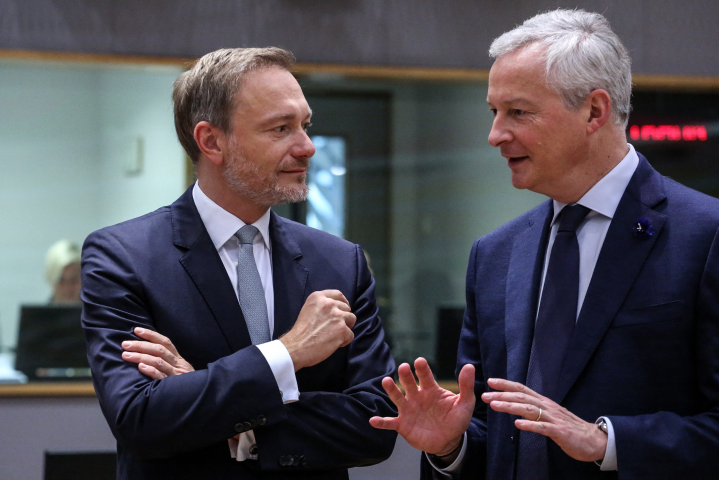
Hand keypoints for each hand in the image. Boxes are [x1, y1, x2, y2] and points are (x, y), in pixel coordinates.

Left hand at [121, 327, 194, 379]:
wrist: (197, 396)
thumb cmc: (183, 384)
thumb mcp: (179, 370)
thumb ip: (167, 361)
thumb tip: (146, 351)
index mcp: (178, 359)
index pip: (165, 342)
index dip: (151, 335)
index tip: (136, 330)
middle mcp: (178, 364)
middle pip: (159, 350)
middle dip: (140, 345)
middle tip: (125, 344)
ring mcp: (176, 375)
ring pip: (158, 361)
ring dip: (140, 356)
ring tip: (126, 355)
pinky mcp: (173, 386)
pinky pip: (161, 377)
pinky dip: (151, 371)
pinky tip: (140, 367)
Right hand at [280, 290, 355, 370]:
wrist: (297, 346)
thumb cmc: (300, 331)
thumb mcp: (308, 309)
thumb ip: (321, 306)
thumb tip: (336, 309)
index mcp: (319, 297)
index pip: (338, 294)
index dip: (342, 303)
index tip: (341, 310)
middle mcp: (329, 303)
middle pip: (347, 308)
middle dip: (343, 317)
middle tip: (334, 327)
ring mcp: (337, 316)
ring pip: (352, 319)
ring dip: (346, 328)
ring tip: (334, 335)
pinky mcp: (342, 329)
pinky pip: (351, 335)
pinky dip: (344, 341)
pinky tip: (334, 343)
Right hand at [369, 358, 474, 459]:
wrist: (448, 441)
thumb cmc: (456, 420)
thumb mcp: (465, 404)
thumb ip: (466, 386)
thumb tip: (470, 366)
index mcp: (430, 390)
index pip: (425, 376)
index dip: (422, 369)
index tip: (419, 361)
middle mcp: (416, 396)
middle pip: (409, 383)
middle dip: (406, 375)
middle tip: (404, 368)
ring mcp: (408, 410)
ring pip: (397, 398)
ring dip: (391, 390)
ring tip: (386, 381)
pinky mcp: (402, 425)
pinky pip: (390, 423)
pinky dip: (381, 422)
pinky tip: (373, 420)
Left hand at [481, 378, 606, 461]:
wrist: (593, 440)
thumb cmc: (569, 427)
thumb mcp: (549, 414)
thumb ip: (535, 409)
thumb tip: (517, 404)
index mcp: (544, 402)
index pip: (522, 389)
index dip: (506, 384)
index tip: (490, 381)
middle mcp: (547, 406)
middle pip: (522, 397)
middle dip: (502, 395)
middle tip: (485, 395)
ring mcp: (553, 418)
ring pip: (529, 409)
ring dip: (511, 406)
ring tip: (495, 406)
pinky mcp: (559, 431)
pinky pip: (542, 427)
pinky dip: (529, 425)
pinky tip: (517, 425)